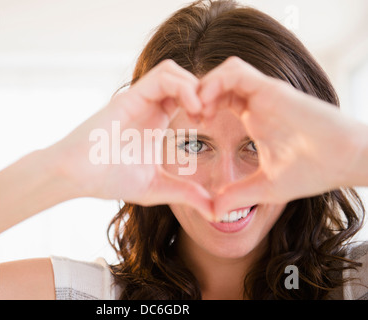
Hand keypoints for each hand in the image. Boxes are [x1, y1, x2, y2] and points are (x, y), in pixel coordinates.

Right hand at [48, 60, 213, 217]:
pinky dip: (183, 87)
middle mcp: (149, 104)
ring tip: (201, 114)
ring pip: (174, 71)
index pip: (187, 95)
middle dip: (204, 92)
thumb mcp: (158, 187)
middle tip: (210, 116)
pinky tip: (192, 111)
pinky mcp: (130, 96)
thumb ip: (187, 194)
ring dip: (195, 87)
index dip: (205, 104)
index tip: (210, 125)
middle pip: (184, 78)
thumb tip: (216, 212)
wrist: (78, 176)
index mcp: (157, 119)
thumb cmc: (110, 179)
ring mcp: (140, 98)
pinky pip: (162, 76)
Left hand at [198, 57, 364, 216]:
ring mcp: (265, 93)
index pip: (220, 99)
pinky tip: (208, 106)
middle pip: (219, 81)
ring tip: (197, 111)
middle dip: (199, 94)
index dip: (202, 108)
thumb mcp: (266, 187)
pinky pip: (235, 72)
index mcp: (254, 116)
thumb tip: (214, 212)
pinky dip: (216, 83)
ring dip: (205, 86)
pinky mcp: (272, 89)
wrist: (347, 160)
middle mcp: (257, 101)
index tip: (194, 127)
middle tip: (190, 116)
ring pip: (225, 71)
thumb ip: (238, 196)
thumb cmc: (313, 171)